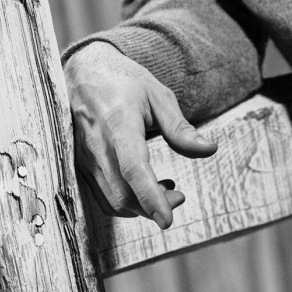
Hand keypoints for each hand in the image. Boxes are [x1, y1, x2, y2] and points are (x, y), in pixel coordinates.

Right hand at [63, 41, 217, 228]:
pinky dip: (126, 200)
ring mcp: (84, 157)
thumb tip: (211, 150)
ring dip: (141, 205)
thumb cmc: (124, 81)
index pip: (133, 167)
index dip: (150, 196)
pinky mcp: (81, 165)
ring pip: (112, 199)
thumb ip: (181, 128)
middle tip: (180, 195)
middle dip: (153, 206)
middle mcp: (97, 144)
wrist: (82, 72)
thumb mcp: (158, 95)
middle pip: (123, 193)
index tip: (167, 220)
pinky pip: (102, 195)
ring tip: (168, 187)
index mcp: (118, 122)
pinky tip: (144, 186)